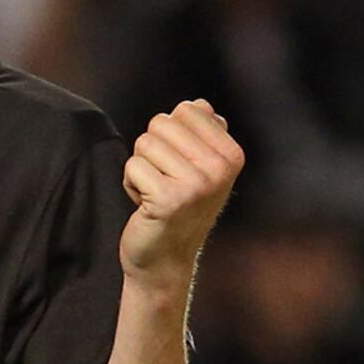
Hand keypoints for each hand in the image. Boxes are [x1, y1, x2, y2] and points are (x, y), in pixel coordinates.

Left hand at [121, 101, 244, 285]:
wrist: (167, 258)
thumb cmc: (179, 206)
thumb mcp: (199, 166)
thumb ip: (201, 133)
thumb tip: (199, 105)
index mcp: (232, 155)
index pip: (186, 110)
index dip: (172, 135)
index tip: (180, 164)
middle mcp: (219, 169)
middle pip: (161, 123)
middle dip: (153, 149)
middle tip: (165, 179)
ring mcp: (196, 185)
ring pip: (144, 144)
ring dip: (142, 168)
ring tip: (156, 192)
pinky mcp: (168, 200)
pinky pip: (133, 166)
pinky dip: (131, 184)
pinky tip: (146, 204)